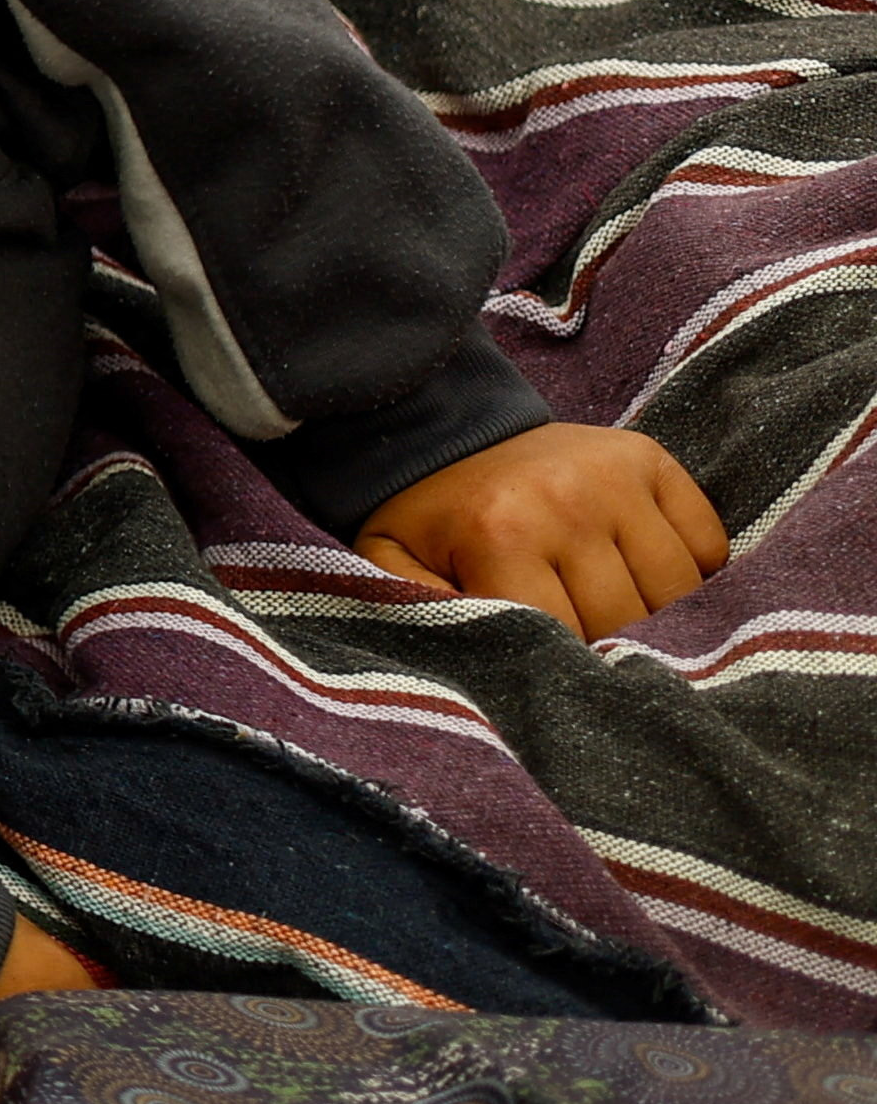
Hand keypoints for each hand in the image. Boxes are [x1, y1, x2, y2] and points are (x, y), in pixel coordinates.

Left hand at [359, 420, 731, 636]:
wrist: (446, 428)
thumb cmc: (430, 517)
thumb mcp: (394, 565)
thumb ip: (425, 617)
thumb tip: (486, 676)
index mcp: (500, 535)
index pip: (568, 637)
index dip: (565, 665)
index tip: (555, 667)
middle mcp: (565, 502)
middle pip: (628, 619)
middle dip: (611, 641)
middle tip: (586, 635)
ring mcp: (614, 478)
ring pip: (678, 589)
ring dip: (657, 612)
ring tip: (616, 608)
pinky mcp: (650, 459)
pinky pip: (708, 545)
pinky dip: (693, 572)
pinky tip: (644, 572)